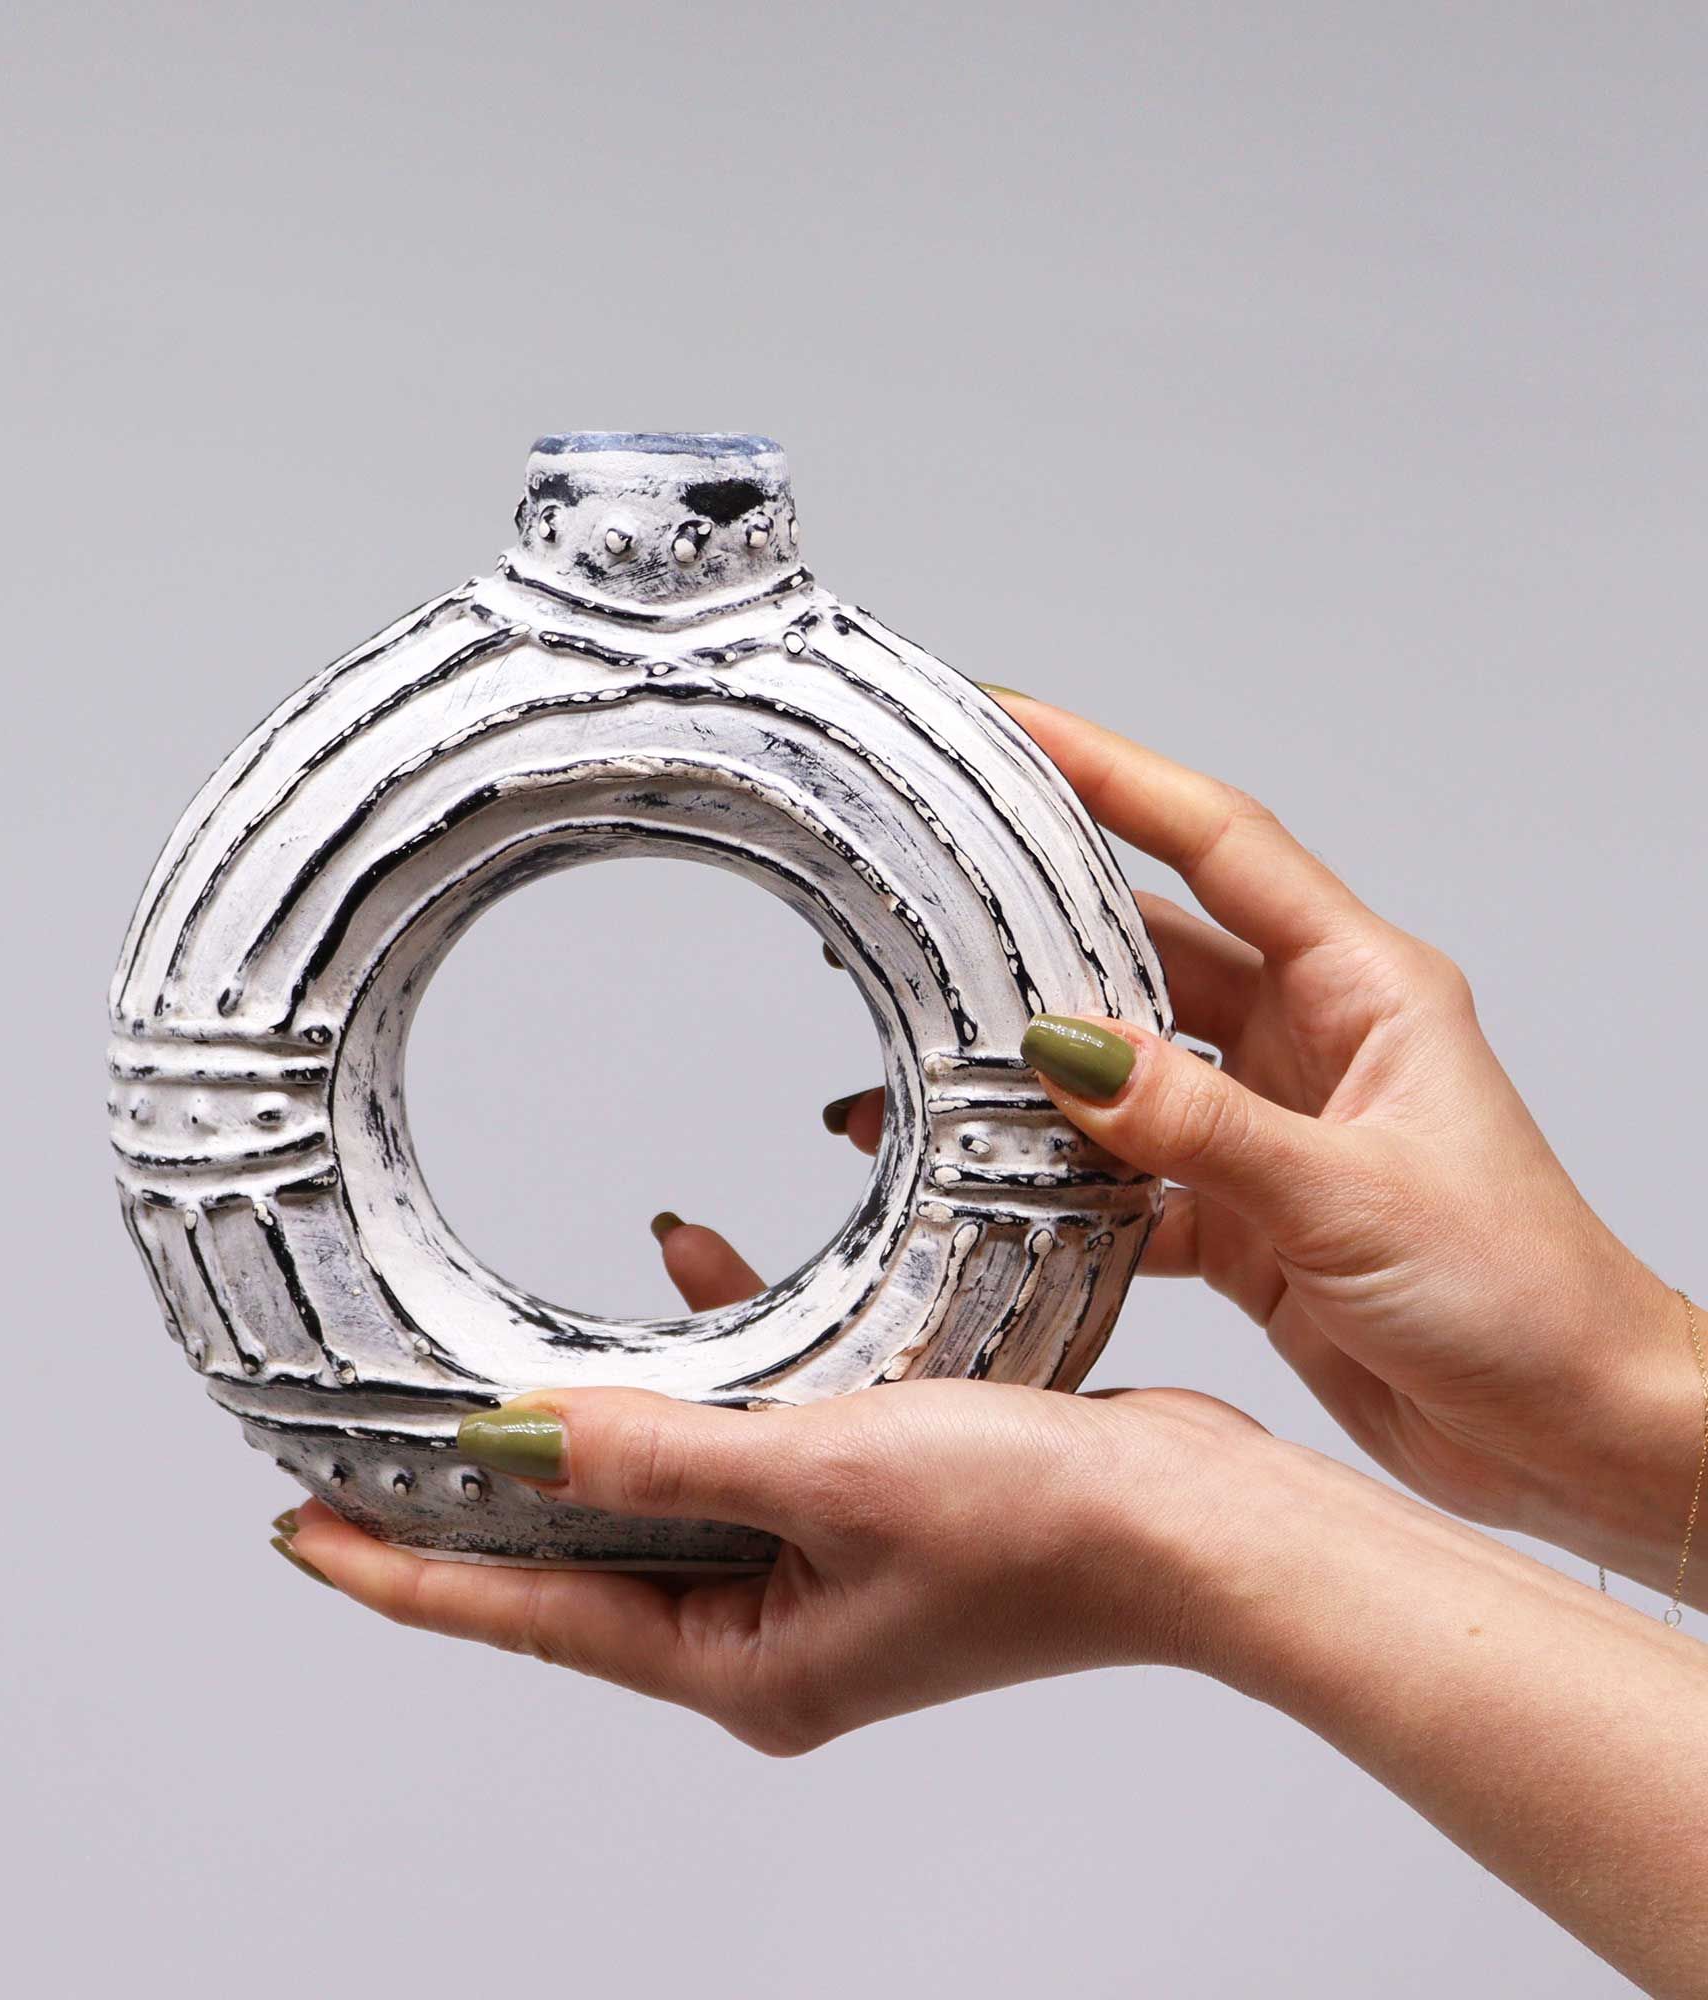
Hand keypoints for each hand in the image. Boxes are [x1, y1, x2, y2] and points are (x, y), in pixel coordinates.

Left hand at [282, 1373, 1263, 1753]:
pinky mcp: (867, 1514)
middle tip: (369, 1447)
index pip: (526, 1615)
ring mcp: (819, 1575)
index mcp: (743, 1661)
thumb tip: (507, 1439)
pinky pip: (749, 1444)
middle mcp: (767, 1632)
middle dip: (479, 1497)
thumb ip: (658, 1456)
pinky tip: (694, 1278)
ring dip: (600, 1417)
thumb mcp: (825, 1473)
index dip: (403, 1571)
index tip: (296, 1528)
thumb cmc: (1045, 1526)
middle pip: (577, 1559)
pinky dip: (714, 1371)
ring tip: (512, 1356)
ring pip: (660, 1492)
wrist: (1204, 1529)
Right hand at [825, 695, 1689, 1589]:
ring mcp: (1270, 1126)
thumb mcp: (1348, 1196)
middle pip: (1149, 948)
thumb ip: (1198, 1126)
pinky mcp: (1244, 1214)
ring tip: (925, 1077)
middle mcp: (1310, 1039)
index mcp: (1362, 988)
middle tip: (927, 906)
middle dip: (1039, 929)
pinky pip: (1127, 1176)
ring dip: (1034, 1079)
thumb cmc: (1523, 1297)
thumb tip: (1066, 1049)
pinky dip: (1062, 1187)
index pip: (1218, 841)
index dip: (1112, 771)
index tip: (1013, 722)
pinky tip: (991, 1194)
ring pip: (1125, 1069)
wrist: (1572, 1436)